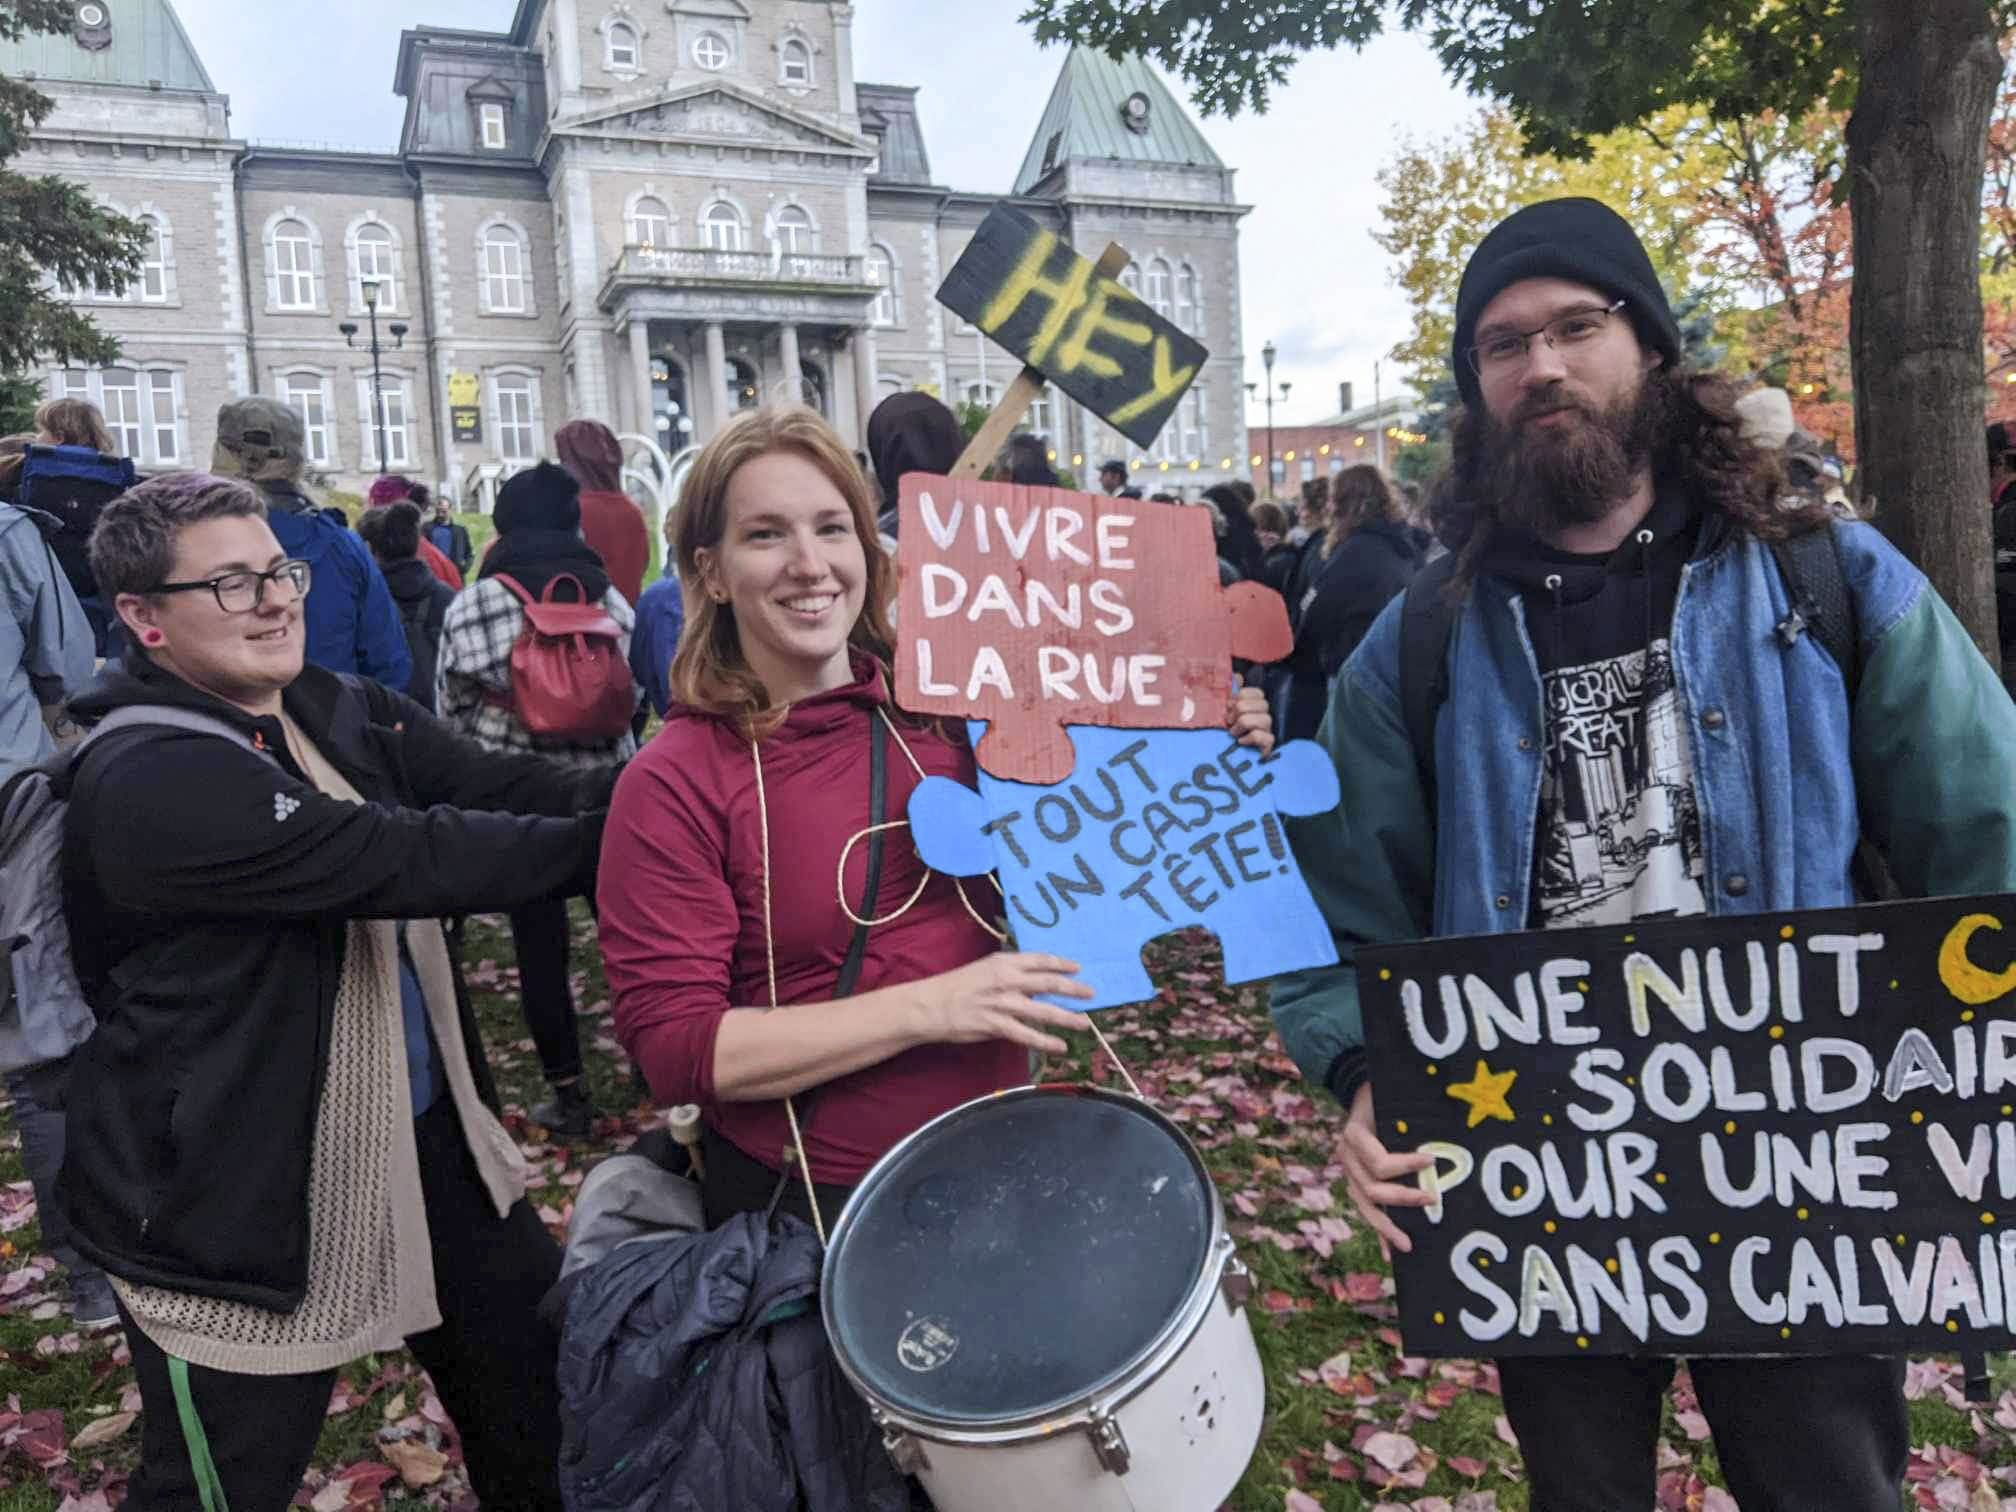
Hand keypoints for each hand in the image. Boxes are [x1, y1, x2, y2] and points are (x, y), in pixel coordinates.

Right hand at [919, 952, 1095, 1053]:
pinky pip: (1027, 1035)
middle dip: (1073, 989)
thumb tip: (1034, 981)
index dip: (1062, 964)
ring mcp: (1003, 1003)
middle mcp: (1007, 980)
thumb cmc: (956, 986)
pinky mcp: (996, 1025)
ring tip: (1084, 1024)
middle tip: (1091, 994)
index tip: (1078, 968)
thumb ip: (1009, 973)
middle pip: (1049, 983)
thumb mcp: (984, 970)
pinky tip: (1060, 1046)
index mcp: (1003, 963)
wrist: (930, 1005)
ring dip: (1068, 1017)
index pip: (1040, 960)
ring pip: (1044, 1011)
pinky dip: (1046, 1041)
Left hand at [1227, 680, 1273, 755]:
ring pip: (1263, 719)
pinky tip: (1240, 742)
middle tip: (1229, 722)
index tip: (1228, 708)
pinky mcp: (1270, 746)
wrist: (1226, 758)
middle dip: (1239, 712)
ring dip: (1242, 726)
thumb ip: (1232, 693)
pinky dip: (1249, 739)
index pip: (1257, 692)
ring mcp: (1270, 731)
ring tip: (1233, 733)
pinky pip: (1263, 737)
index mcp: (1257, 705)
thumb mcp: (1226, 710)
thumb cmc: (1227, 731)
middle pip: (1260, 704)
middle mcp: (1266, 715)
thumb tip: (1237, 676)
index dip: (1240, 698)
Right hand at [1336, 1082, 1433, 1257]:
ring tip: (1408, 1245)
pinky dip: (1378, 1232)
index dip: (1406, 1165)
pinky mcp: (1356, 1183)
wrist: (1362, 1090)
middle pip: (1373, 1190)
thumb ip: (1405, 1116)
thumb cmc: (1382, 1093)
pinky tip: (1390, 1253)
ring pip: (1365, 1207)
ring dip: (1387, 1227)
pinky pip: (1366, 1210)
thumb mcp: (1389, 1098)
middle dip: (1404, 1198)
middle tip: (1433, 1199)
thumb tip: (1438, 1136)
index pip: (1380, 1163)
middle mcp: (1347, 1157)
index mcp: (1354, 1136)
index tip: (1432, 1161)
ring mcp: (1349, 1172)